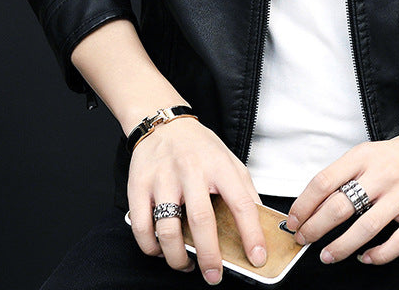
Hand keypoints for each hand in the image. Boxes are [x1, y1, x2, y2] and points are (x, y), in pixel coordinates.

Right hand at [127, 117, 267, 284]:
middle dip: (210, 255)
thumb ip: (244, 189)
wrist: (163, 123)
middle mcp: (191, 171)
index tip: (257, 257)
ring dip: (178, 257)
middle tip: (214, 276)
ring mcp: (163, 179)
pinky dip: (152, 248)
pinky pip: (142, 227)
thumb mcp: (229, 159)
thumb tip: (260, 222)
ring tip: (188, 264)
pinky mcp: (139, 186)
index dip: (251, 234)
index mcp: (219, 165)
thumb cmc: (199, 146)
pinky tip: (162, 251)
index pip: (241, 202)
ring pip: (168, 229)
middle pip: (201, 220)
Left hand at [285, 135, 398, 265]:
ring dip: (342, 246)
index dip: (304, 205)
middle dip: (316, 227)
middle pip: (341, 206)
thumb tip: (311, 204)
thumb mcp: (363, 155)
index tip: (294, 220)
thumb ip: (341, 176)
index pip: (324, 181)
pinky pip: (398, 241)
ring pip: (366, 227)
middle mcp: (381, 175)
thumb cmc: (393, 158)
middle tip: (304, 238)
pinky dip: (379, 255)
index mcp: (362, 157)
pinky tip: (365, 257)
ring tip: (327, 255)